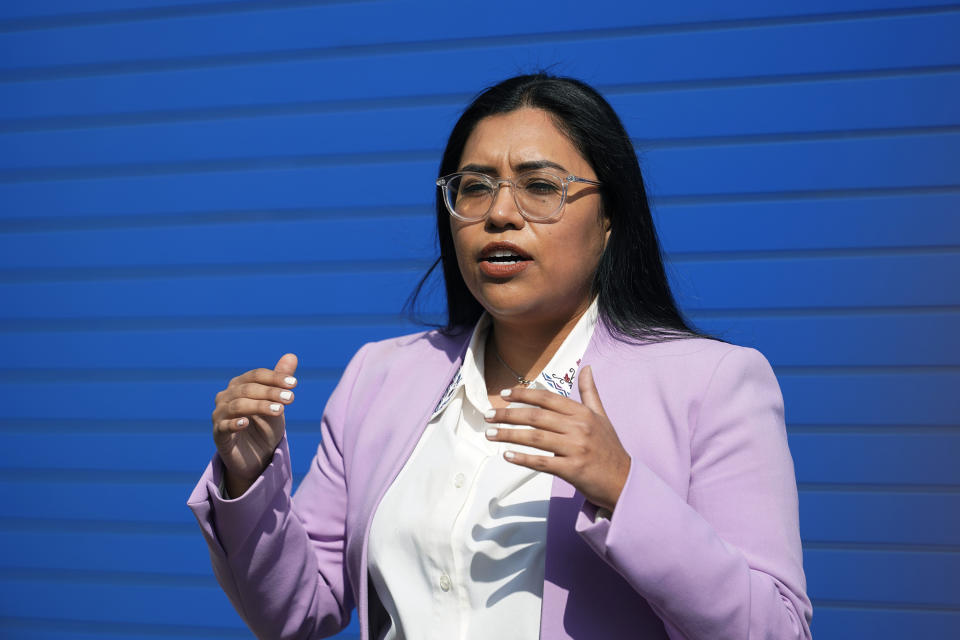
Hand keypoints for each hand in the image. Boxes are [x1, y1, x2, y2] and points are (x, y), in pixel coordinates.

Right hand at [211, 353, 298, 496]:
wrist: (256, 457)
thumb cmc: (265, 425)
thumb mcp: (276, 403)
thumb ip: (281, 380)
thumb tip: (292, 355)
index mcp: (239, 385)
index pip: (256, 375)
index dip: (275, 377)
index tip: (294, 384)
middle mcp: (226, 397)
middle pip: (248, 389)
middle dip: (270, 392)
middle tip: (290, 398)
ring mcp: (219, 415)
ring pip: (238, 405)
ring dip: (259, 406)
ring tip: (279, 410)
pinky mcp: (218, 434)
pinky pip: (223, 426)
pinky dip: (234, 423)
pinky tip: (246, 422)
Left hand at [483, 365, 630, 511]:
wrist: (624, 480)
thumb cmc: (609, 448)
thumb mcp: (602, 416)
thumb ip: (589, 393)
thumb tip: (587, 368)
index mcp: (583, 413)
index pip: (547, 398)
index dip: (524, 394)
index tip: (504, 394)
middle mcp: (578, 428)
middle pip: (536, 416)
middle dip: (508, 414)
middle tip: (488, 415)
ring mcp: (575, 449)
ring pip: (535, 438)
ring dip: (509, 435)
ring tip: (490, 434)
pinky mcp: (572, 469)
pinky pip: (542, 462)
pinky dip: (523, 459)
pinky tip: (507, 456)